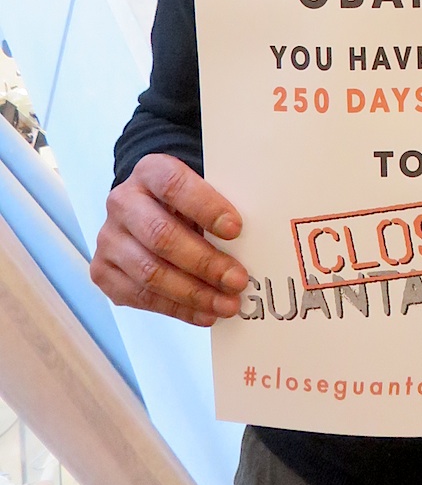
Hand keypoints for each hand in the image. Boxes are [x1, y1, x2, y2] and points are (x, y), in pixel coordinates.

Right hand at [91, 154, 247, 326]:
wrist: (148, 206)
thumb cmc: (186, 200)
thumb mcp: (202, 188)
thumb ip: (220, 204)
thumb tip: (254, 240)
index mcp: (150, 171)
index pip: (174, 185)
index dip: (206, 207)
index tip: (236, 229)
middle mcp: (122, 202)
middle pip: (161, 235)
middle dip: (204, 262)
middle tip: (238, 279)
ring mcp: (109, 238)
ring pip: (150, 272)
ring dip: (193, 293)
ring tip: (227, 303)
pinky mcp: (103, 271)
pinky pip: (140, 297)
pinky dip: (177, 309)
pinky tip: (204, 313)